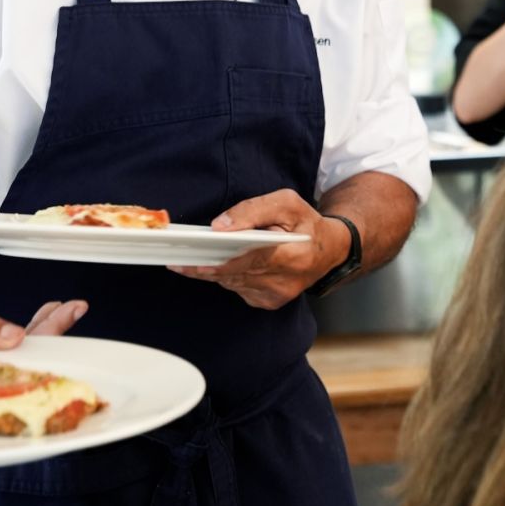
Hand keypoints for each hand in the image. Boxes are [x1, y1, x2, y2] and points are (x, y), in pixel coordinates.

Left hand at [167, 189, 349, 309]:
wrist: (329, 251)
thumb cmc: (306, 223)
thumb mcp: (285, 203)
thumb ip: (252, 210)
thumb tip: (220, 226)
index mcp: (292, 255)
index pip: (248, 261)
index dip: (216, 263)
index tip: (188, 262)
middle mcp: (283, 282)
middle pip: (233, 275)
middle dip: (203, 266)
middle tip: (175, 260)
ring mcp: (276, 296)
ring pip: (232, 283)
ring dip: (213, 270)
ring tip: (191, 257)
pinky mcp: (269, 303)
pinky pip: (238, 289)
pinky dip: (228, 275)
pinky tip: (223, 263)